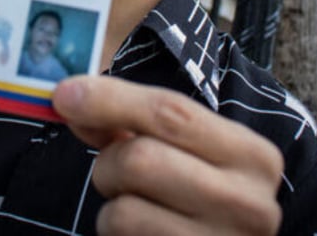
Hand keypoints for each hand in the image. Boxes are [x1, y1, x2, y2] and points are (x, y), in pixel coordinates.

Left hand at [53, 75, 282, 235]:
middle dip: (110, 162)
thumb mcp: (188, 150)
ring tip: (137, 208)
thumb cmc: (203, 195)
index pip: (172, 113)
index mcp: (252, 156)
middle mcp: (248, 204)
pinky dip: (114, 234)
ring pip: (122, 212)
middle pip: (140, 159)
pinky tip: (143, 233)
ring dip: (111, 206)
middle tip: (118, 172)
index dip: (110, 99)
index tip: (64, 94)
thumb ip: (134, 121)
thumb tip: (72, 100)